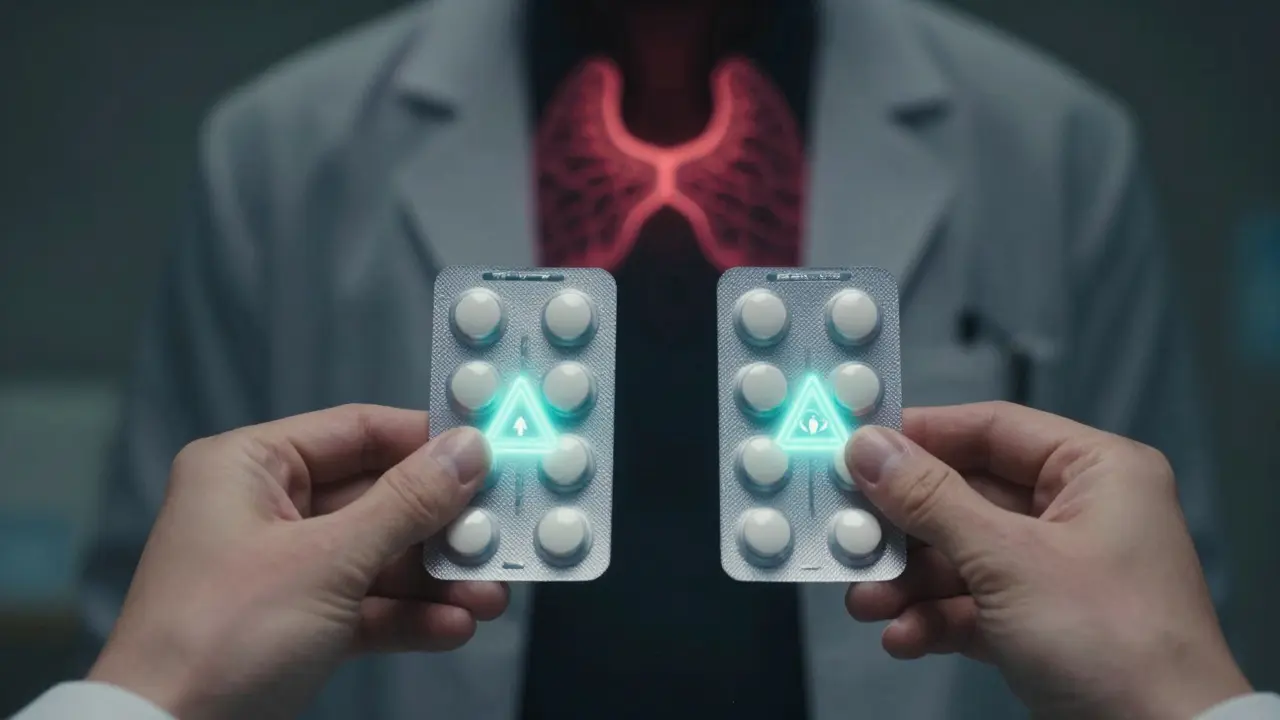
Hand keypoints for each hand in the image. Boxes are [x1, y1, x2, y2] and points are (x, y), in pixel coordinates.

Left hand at [87, 405, 504, 719]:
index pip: (356, 431)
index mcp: (247, 468)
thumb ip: (407, 503)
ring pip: (377, 556)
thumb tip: (468, 451)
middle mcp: (262, 509)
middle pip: (377, 497)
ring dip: (434, 578)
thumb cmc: (219, 637)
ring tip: (490, 593)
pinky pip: (363, 605)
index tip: (490, 452)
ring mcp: (279, 569)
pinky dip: (407, 616)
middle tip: (499, 532)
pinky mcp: (292, 622)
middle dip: (441, 525)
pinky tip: (453, 626)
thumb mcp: (328, 561)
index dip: (426, 441)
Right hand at [844, 402, 1249, 718]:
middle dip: (904, 526)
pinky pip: (974, 604)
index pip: (993, 428)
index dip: (922, 435)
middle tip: (850, 530)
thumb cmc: (1114, 643)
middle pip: (967, 496)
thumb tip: (870, 449)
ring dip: (910, 580)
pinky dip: (935, 618)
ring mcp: (1060, 572)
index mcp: (1096, 472)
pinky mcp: (1044, 625)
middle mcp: (1080, 513)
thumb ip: (930, 499)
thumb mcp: (1007, 559)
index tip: (857, 445)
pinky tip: (902, 634)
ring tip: (866, 600)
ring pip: (963, 555)